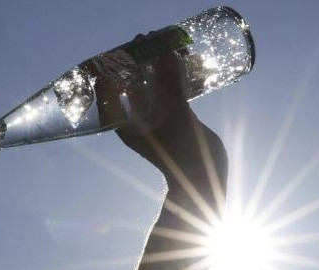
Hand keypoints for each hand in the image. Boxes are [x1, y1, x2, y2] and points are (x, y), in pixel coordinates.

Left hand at [114, 40, 226, 186]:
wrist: (204, 180)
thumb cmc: (183, 155)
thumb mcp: (176, 114)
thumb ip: (170, 84)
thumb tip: (166, 52)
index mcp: (126, 125)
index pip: (114, 88)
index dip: (121, 64)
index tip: (132, 45)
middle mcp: (137, 121)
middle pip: (134, 83)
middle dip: (143, 60)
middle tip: (152, 39)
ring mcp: (156, 120)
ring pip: (155, 85)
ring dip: (162, 65)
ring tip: (171, 45)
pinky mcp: (175, 119)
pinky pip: (171, 91)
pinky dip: (176, 76)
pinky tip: (186, 60)